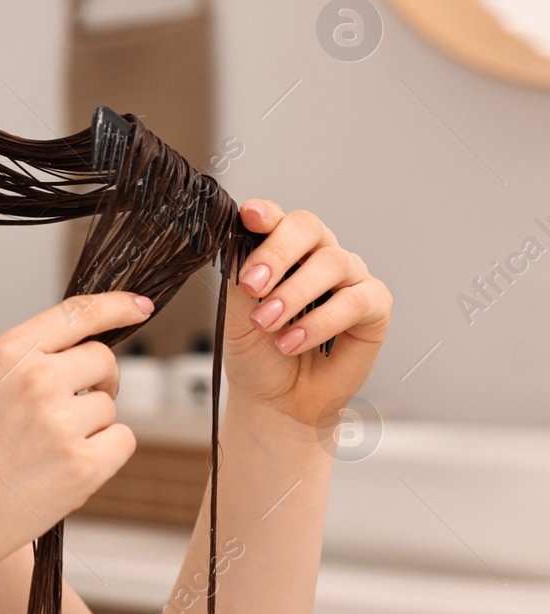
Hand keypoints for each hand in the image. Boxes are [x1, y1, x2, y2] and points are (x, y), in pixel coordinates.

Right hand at [0, 291, 152, 576]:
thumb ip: (23, 364)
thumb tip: (81, 357)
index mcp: (5, 352)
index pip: (76, 313)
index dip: (116, 306)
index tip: (140, 307)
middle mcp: (36, 379)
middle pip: (102, 360)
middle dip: (98, 381)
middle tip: (73, 410)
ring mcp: (61, 421)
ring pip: (109, 406)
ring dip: (91, 426)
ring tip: (44, 452)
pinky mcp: (82, 464)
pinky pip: (122, 441)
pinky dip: (104, 454)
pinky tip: (64, 470)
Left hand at [222, 199, 392, 428]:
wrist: (278, 400)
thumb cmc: (258, 353)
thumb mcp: (237, 313)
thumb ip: (242, 276)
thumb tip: (237, 242)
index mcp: (283, 249)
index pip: (277, 218)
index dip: (266, 213)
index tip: (250, 217)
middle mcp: (319, 255)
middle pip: (308, 228)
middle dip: (277, 252)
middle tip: (252, 285)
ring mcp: (350, 278)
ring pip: (332, 263)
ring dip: (294, 294)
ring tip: (267, 323)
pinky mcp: (374, 307)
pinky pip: (354, 301)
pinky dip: (320, 322)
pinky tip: (293, 341)